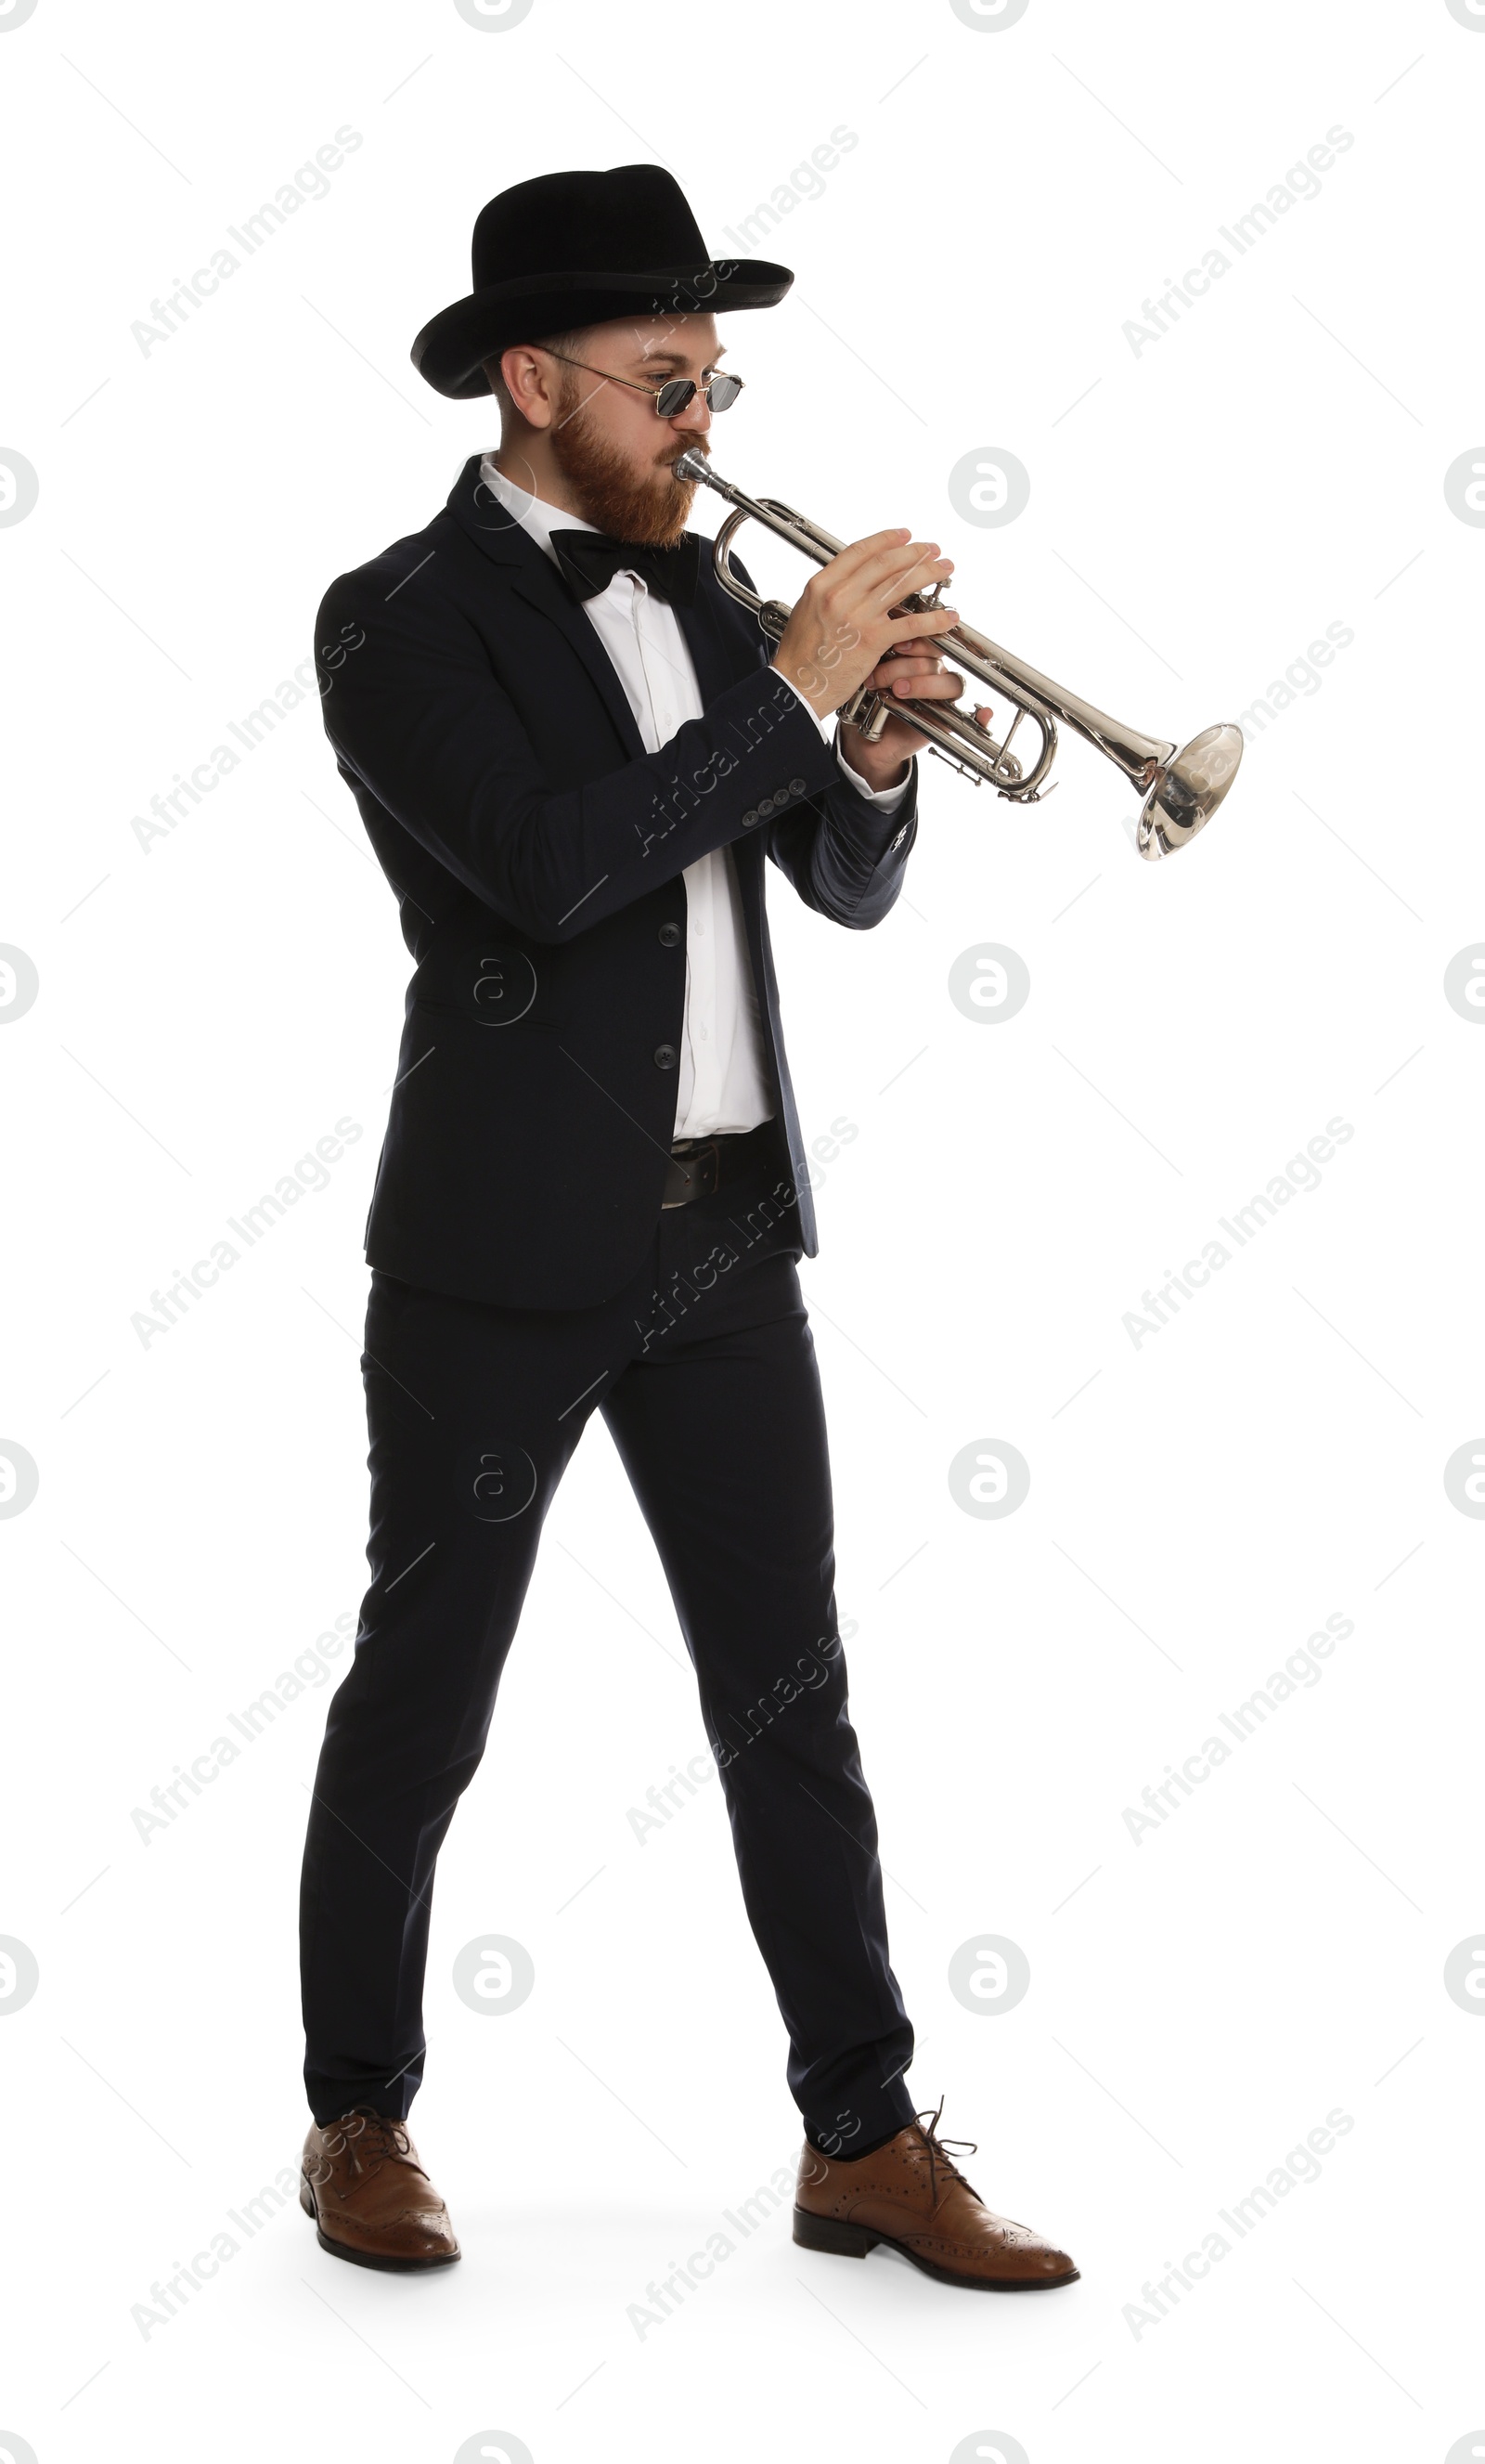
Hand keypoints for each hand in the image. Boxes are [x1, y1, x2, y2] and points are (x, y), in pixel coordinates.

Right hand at [770, 528, 960, 723]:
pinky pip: (911, 623)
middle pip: (885, 562)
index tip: (905, 536)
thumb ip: (828, 594)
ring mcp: (857, 616)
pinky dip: (934, 619)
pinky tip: (948, 617)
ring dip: (928, 573)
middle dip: (915, 552)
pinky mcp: (871, 640)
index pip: (860, 550)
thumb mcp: (806, 612)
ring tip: (944, 569)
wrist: (794, 689)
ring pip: (901, 584)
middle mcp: (839, 595)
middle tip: (932, 550)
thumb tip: (850, 582)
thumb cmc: (799, 658)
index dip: (887, 539)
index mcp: (821, 585)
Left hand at [840, 641, 995, 792]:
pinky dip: (982, 717)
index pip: (931, 638)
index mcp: (919, 656)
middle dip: (904, 667)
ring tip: (895, 691)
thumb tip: (876, 631)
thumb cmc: (868, 700)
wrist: (867, 739)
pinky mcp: (947, 721)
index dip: (918, 640)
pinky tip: (985, 714)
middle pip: (934, 660)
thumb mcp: (867, 673)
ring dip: (921, 685)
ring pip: (947, 682)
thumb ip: (876, 653)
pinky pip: (974, 718)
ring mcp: (942, 697)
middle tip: (878, 678)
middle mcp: (935, 673)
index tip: (897, 644)